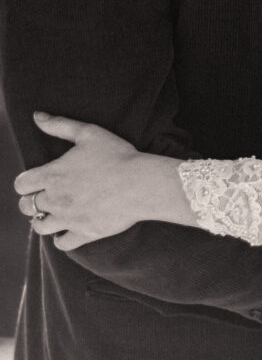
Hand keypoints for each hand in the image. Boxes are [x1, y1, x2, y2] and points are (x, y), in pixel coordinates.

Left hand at [15, 113, 182, 249]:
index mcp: (52, 174)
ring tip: (52, 216)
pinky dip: (60, 239)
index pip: (21, 184)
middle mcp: (55, 198)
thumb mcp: (88, 133)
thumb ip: (60, 125)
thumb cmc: (118, 156)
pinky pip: (62, 243)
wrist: (142, 184)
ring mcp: (69, 218)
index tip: (36, 183)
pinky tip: (66, 232)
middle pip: (27, 206)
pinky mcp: (85, 233)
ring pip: (40, 226)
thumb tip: (36, 116)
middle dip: (32, 202)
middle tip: (44, 199)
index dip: (25, 183)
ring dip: (43, 221)